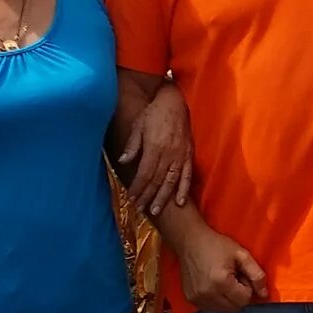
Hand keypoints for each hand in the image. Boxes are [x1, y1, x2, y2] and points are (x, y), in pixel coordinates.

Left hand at [116, 81, 194, 214]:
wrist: (174, 102)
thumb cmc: (153, 113)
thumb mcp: (137, 125)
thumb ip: (132, 145)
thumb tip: (123, 161)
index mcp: (154, 147)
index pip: (145, 173)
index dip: (138, 188)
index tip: (132, 198)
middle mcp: (168, 154)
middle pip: (157, 180)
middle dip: (148, 196)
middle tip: (141, 209)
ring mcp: (180, 156)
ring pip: (172, 181)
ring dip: (163, 197)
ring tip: (156, 210)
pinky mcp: (189, 155)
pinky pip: (187, 175)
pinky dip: (184, 189)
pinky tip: (180, 201)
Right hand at [168, 218, 267, 312]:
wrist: (189, 241)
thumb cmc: (217, 245)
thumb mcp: (242, 254)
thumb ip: (256, 274)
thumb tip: (264, 294)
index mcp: (221, 282)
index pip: (244, 300)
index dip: (247, 287)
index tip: (240, 274)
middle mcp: (207, 294)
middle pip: (235, 308)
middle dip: (239, 296)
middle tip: (233, 278)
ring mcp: (197, 299)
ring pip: (224, 311)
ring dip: (228, 300)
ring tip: (223, 282)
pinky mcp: (191, 300)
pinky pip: (211, 309)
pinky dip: (217, 301)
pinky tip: (214, 286)